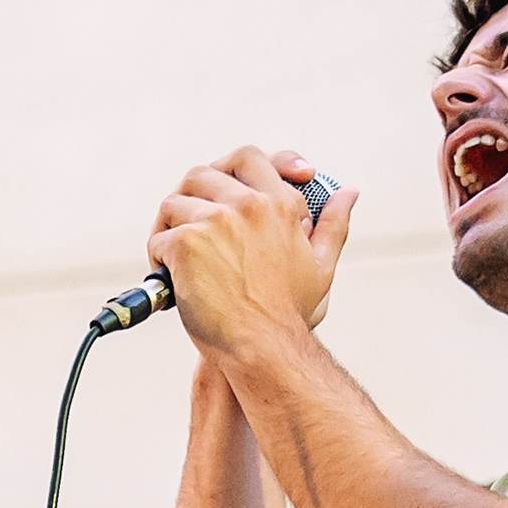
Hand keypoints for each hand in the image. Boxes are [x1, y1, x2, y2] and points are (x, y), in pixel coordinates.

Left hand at [146, 146, 356, 357]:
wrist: (266, 349)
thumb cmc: (292, 315)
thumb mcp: (321, 265)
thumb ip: (334, 224)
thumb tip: (349, 192)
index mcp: (278, 205)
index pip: (249, 158)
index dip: (233, 166)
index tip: (228, 186)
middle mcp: (247, 205)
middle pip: (201, 174)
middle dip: (190, 197)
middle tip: (187, 223)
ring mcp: (214, 222)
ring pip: (174, 202)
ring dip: (169, 225)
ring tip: (174, 253)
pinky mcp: (186, 244)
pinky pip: (160, 237)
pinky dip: (158, 256)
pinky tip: (169, 276)